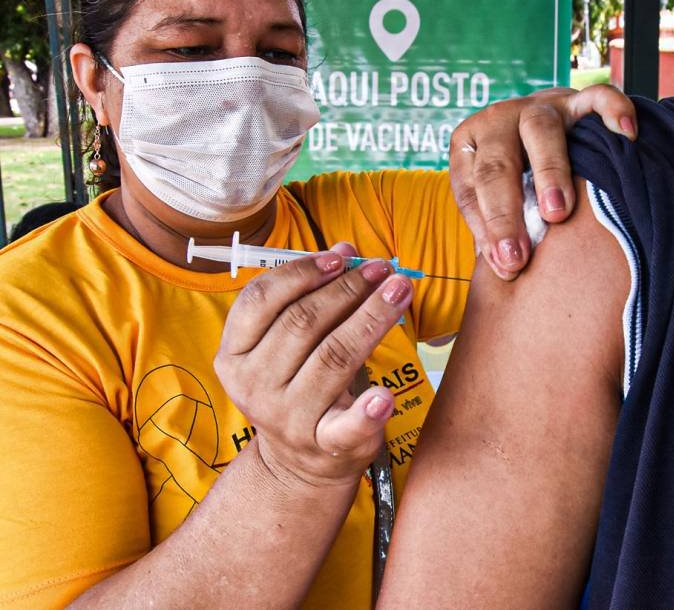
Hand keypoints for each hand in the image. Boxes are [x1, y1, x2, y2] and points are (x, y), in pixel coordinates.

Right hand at [215, 243, 411, 487]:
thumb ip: (311, 295)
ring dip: (370, 318)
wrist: (298, 461)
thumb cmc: (297, 383)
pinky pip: (346, 426)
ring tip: (399, 290)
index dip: (301, 273)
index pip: (260, 301)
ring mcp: (288, 418)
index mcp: (234, 354)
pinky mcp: (324, 445)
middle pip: (302, 324)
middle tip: (383, 268)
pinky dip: (366, 411)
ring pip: (333, 357)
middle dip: (347, 288)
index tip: (340, 257)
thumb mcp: (288, 342)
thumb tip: (345, 251)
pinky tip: (385, 395)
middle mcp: (254, 386)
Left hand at [449, 85, 636, 280]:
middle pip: (497, 164)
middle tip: (519, 256)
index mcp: (469, 144)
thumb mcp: (496, 193)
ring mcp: (541, 106)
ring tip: (557, 212)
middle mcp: (500, 120)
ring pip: (541, 131)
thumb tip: (505, 270)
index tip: (505, 265)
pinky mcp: (578, 99)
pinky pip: (597, 97)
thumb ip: (494, 225)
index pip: (470, 188)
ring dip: (549, 172)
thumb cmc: (518, 172)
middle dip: (505, 214)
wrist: (546, 121)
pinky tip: (626, 135)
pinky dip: (612, 112)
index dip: (485, 228)